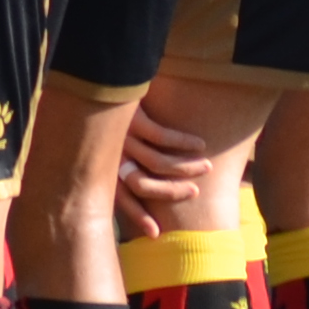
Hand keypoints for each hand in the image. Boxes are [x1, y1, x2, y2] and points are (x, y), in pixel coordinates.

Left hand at [112, 100, 216, 235]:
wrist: (101, 75)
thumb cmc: (109, 109)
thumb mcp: (108, 138)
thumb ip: (123, 160)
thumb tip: (149, 183)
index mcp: (102, 162)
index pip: (120, 198)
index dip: (138, 217)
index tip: (156, 234)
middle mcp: (109, 152)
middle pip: (142, 185)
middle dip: (171, 193)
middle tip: (195, 193)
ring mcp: (120, 133)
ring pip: (158, 163)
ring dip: (186, 168)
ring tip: (206, 166)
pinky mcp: (132, 115)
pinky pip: (163, 137)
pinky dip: (184, 143)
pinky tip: (199, 143)